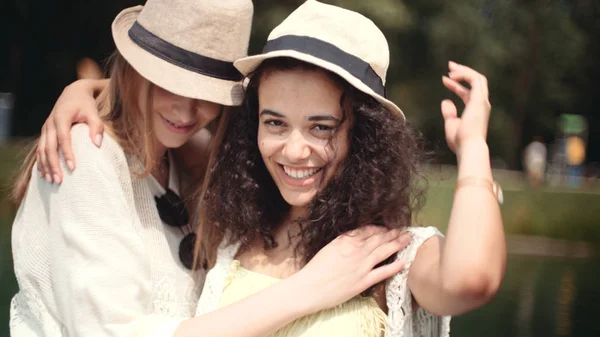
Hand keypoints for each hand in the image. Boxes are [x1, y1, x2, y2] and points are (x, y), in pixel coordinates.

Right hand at [37, 79, 107, 183]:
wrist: (73, 94)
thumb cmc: (85, 104)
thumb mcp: (93, 112)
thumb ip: (97, 127)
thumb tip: (98, 144)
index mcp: (61, 117)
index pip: (63, 138)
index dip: (67, 153)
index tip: (73, 167)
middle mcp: (50, 124)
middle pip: (48, 147)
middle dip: (53, 165)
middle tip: (59, 180)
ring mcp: (45, 129)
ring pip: (41, 150)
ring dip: (45, 166)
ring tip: (51, 181)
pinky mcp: (45, 133)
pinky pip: (40, 150)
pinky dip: (41, 162)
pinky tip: (44, 174)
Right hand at [291, 226, 410, 313]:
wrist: (309, 288)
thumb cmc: (315, 269)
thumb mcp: (329, 247)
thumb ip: (344, 241)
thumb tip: (356, 237)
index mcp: (346, 240)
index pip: (368, 230)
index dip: (380, 228)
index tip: (388, 227)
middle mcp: (356, 251)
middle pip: (379, 238)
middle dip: (393, 233)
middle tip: (404, 229)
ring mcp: (361, 266)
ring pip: (383, 251)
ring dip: (397, 244)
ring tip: (408, 239)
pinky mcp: (363, 281)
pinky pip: (382, 272)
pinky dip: (394, 266)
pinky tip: (403, 262)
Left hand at [441, 61, 490, 154]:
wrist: (468, 146)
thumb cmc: (460, 140)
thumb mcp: (451, 124)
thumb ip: (449, 113)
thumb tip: (445, 101)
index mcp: (476, 111)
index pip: (468, 93)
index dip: (456, 85)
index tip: (445, 80)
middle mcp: (482, 104)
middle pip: (476, 82)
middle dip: (463, 72)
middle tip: (450, 66)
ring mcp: (482, 101)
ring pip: (478, 78)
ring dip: (464, 71)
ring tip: (450, 67)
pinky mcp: (480, 99)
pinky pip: (474, 80)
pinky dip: (464, 75)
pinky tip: (451, 76)